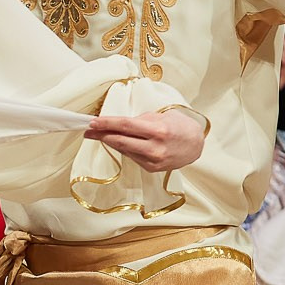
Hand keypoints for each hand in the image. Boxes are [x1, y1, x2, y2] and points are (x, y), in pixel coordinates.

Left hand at [86, 107, 204, 172]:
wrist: (196, 145)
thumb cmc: (179, 126)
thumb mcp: (162, 116)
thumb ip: (140, 120)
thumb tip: (118, 124)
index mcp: (158, 130)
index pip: (125, 126)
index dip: (106, 124)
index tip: (92, 122)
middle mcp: (155, 147)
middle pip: (120, 140)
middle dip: (101, 135)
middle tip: (88, 130)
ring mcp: (153, 160)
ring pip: (124, 150)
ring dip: (109, 142)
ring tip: (98, 134)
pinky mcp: (152, 168)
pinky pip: (132, 156)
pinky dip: (123, 148)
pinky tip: (116, 142)